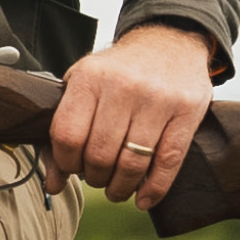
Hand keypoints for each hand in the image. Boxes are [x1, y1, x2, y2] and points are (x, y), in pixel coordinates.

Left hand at [44, 22, 218, 208]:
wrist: (169, 41)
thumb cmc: (119, 71)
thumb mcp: (84, 86)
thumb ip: (64, 130)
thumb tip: (52, 183)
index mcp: (90, 78)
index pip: (67, 135)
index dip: (65, 163)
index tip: (72, 168)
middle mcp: (123, 86)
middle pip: (99, 154)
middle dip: (94, 178)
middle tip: (97, 179)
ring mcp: (158, 99)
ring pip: (132, 163)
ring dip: (120, 187)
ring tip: (117, 189)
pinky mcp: (187, 111)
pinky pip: (168, 162)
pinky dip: (154, 188)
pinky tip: (143, 198)